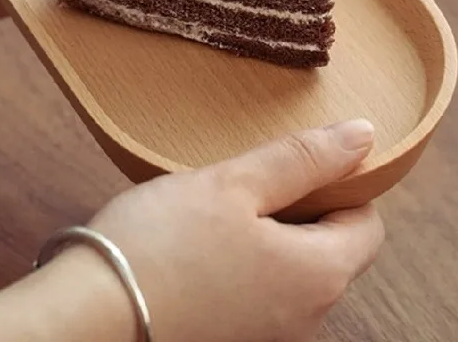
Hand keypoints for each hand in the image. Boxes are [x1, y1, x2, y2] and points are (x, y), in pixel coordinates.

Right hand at [82, 118, 383, 341]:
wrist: (90, 317)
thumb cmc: (163, 244)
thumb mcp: (235, 184)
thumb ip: (303, 158)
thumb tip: (364, 136)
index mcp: (319, 276)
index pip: (368, 225)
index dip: (343, 186)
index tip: (298, 164)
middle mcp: (308, 320)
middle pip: (333, 251)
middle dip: (303, 210)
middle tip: (250, 181)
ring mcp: (271, 339)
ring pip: (294, 272)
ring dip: (272, 237)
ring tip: (222, 211)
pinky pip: (263, 295)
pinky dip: (248, 266)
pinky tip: (204, 247)